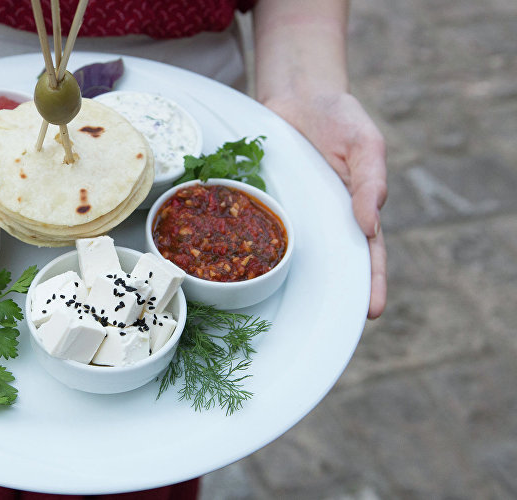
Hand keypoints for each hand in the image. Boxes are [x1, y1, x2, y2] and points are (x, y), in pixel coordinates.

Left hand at [263, 92, 387, 318]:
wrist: (298, 93)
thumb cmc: (339, 117)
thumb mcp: (365, 144)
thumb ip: (371, 182)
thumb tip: (371, 225)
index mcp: (357, 207)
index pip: (370, 253)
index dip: (372, 282)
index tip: (371, 312)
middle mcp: (325, 217)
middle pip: (329, 264)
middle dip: (329, 297)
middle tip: (326, 328)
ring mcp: (294, 212)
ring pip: (290, 252)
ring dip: (284, 280)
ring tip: (281, 312)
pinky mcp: (265, 201)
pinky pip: (258, 227)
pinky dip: (250, 247)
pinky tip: (239, 268)